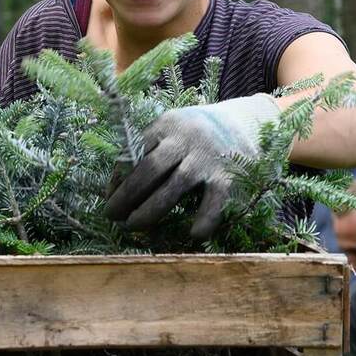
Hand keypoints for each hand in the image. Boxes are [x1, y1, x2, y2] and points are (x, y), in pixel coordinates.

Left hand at [105, 94, 279, 237]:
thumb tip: (117, 186)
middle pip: (149, 170)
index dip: (117, 178)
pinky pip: (214, 200)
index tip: (108, 199)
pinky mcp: (230, 175)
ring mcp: (208, 157)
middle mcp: (186, 138)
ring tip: (133, 227)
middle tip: (112, 218)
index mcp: (166, 125)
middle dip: (126, 196)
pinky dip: (204, 218)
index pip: (133, 152)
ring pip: (174, 186)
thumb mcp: (172, 129)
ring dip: (150, 210)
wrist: (247, 120)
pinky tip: (192, 235)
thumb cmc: (197, 133)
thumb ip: (149, 149)